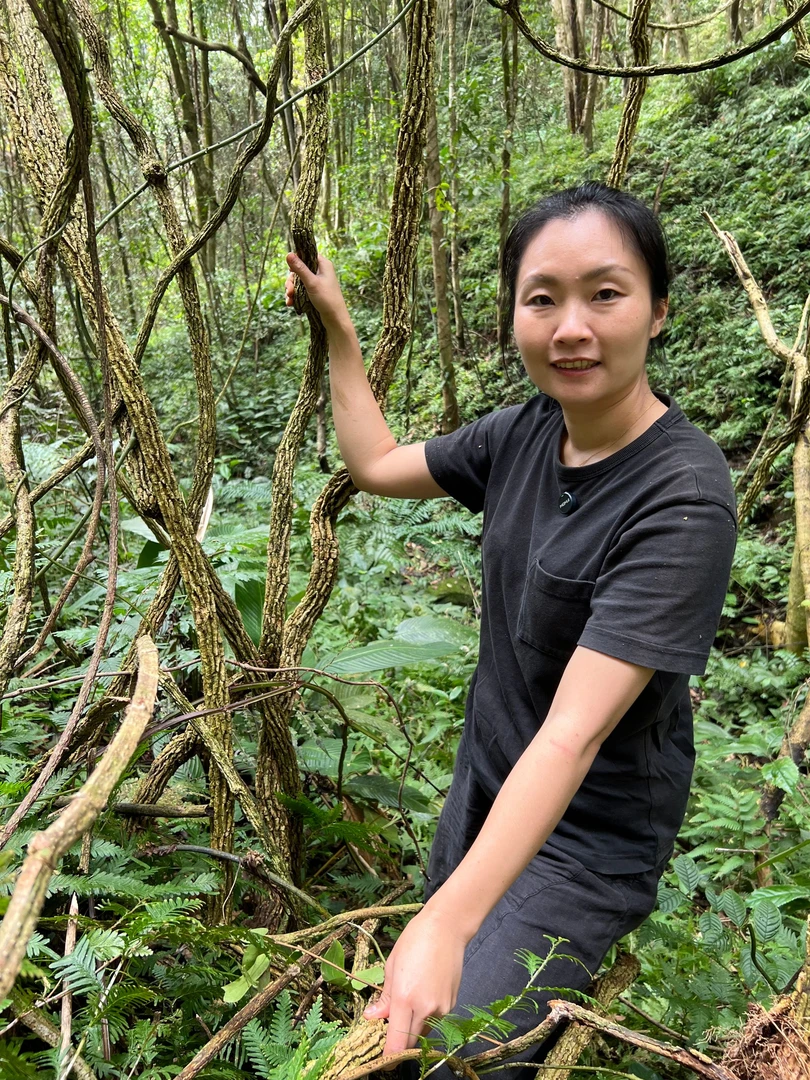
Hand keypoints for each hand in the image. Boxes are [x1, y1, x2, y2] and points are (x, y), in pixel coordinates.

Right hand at [285, 253, 349, 325]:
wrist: (335, 319)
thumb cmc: (327, 299)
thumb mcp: (311, 282)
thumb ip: (300, 268)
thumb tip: (288, 254)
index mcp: (323, 264)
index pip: (307, 254)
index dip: (297, 260)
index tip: (290, 269)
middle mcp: (320, 271)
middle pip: (300, 269)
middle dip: (291, 280)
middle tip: (289, 290)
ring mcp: (317, 282)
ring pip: (299, 281)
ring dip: (292, 289)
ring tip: (289, 298)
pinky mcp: (314, 292)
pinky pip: (301, 290)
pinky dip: (295, 295)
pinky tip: (290, 303)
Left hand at [363, 909, 467, 1058]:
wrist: (447, 926)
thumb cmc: (414, 940)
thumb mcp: (392, 967)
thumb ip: (384, 998)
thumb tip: (372, 1018)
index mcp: (405, 998)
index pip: (396, 1044)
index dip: (388, 1057)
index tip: (381, 1060)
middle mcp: (425, 1008)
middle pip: (410, 1042)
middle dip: (398, 1041)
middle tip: (388, 1027)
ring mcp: (441, 1007)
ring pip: (423, 1031)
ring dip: (412, 1026)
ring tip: (407, 1001)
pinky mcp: (451, 1003)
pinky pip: (434, 1019)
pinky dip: (425, 1015)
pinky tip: (422, 992)